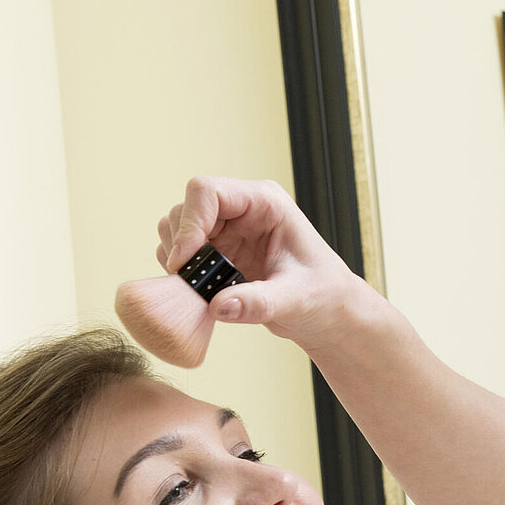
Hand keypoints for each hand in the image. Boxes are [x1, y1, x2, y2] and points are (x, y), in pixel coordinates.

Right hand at [156, 176, 364, 346]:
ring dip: (177, 258)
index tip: (183, 261)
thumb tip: (218, 306)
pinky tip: (202, 293)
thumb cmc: (324, 295)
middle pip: (185, 209)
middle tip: (191, 282)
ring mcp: (227, 230)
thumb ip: (259, 303)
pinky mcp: (217, 252)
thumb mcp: (296, 300)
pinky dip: (180, 273)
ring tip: (200, 288)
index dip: (189, 223)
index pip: (207, 191)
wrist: (328, 312)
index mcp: (265, 202)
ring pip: (176, 228)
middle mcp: (242, 210)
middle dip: (180, 245)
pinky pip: (180, 252)